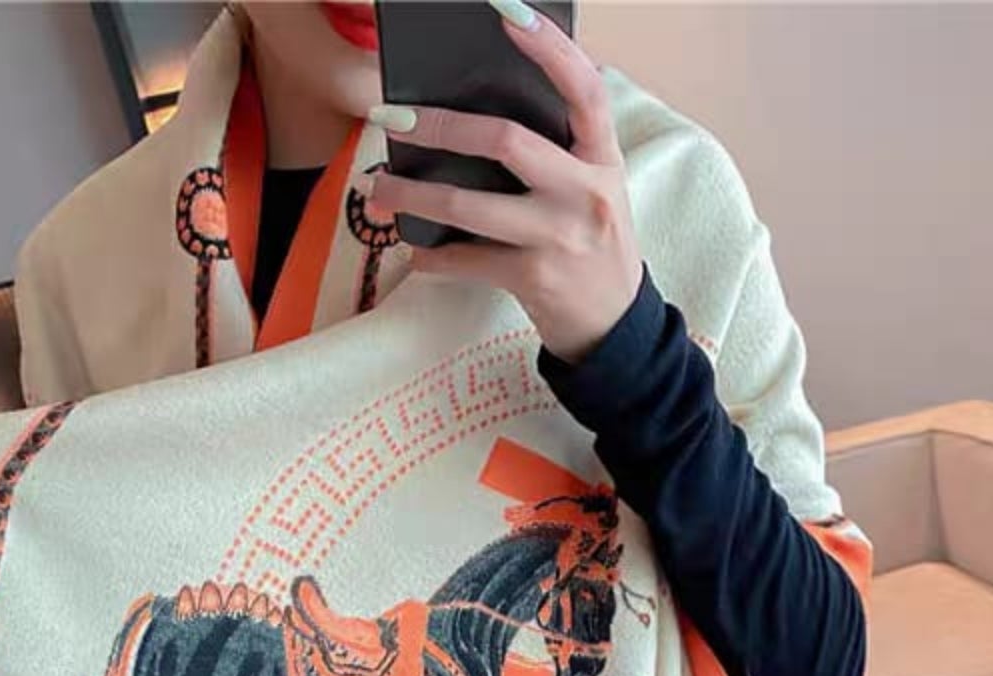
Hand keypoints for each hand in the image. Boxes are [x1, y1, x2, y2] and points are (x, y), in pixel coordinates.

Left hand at [364, 3, 642, 363]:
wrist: (614, 327)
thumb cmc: (593, 246)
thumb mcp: (594, 191)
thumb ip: (558, 152)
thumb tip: (474, 114)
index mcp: (603, 160)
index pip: (584, 90)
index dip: (550, 47)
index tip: (508, 11)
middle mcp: (585, 194)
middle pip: (505, 140)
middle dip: (439, 125)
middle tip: (393, 118)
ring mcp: (559, 238)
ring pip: (469, 204)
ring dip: (414, 193)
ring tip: (379, 188)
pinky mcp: (534, 279)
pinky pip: (466, 259)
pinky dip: (433, 257)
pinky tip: (414, 250)